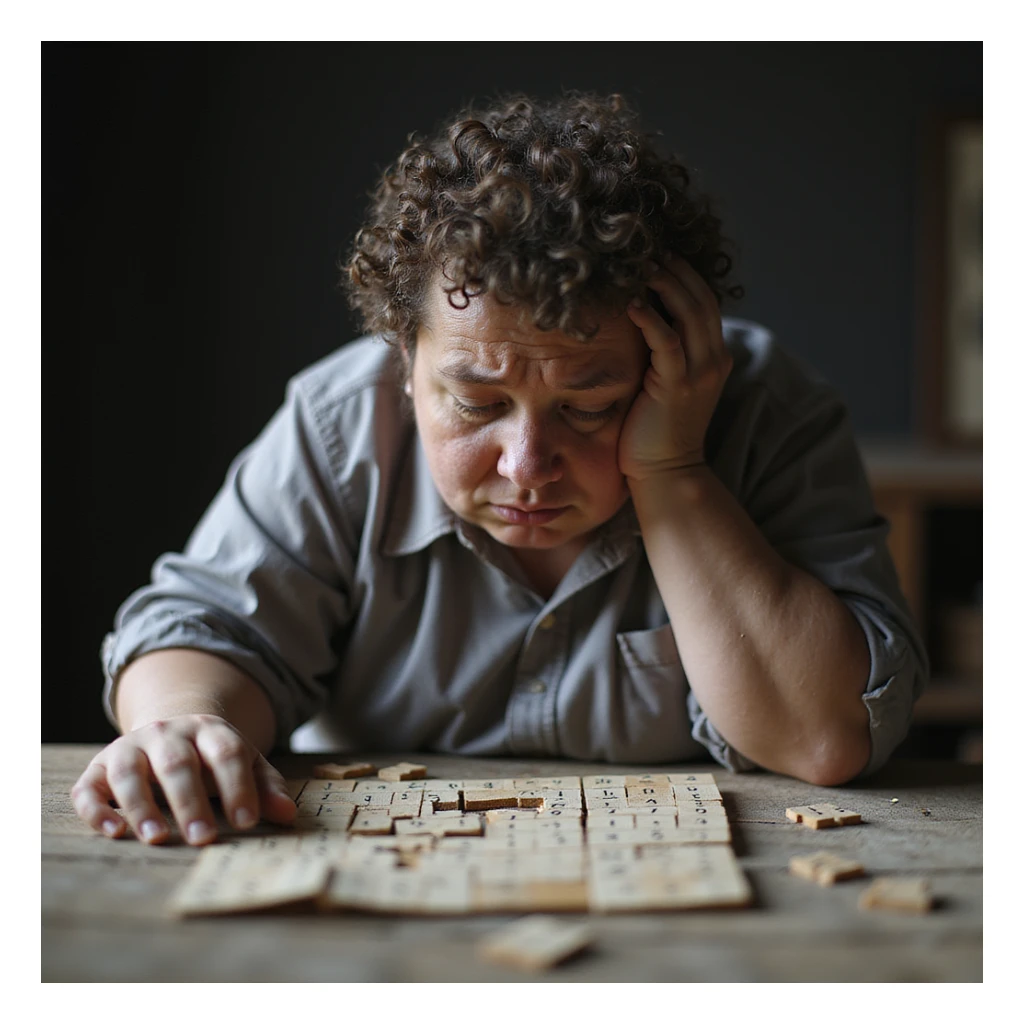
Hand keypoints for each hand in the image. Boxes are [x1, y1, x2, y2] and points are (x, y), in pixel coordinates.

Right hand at [70, 715, 297, 844]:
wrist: (170, 732)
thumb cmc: (213, 759)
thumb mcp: (245, 765)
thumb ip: (266, 787)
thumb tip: (288, 815)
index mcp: (209, 730)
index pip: (227, 753)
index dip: (238, 786)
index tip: (246, 821)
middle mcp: (168, 733)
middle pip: (178, 763)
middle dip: (190, 801)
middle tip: (203, 838)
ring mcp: (131, 747)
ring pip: (131, 772)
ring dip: (142, 806)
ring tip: (158, 839)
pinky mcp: (99, 768)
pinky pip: (90, 787)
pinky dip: (97, 808)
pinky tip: (114, 831)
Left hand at [617, 254, 731, 482]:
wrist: (666, 472)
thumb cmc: (655, 429)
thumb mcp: (664, 382)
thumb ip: (662, 352)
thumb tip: (638, 319)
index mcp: (713, 356)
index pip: (705, 301)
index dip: (685, 274)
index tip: (658, 254)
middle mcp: (714, 359)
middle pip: (701, 298)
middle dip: (676, 269)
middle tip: (648, 249)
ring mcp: (700, 372)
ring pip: (690, 312)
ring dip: (665, 285)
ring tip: (641, 265)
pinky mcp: (677, 385)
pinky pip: (667, 341)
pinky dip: (651, 319)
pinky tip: (632, 303)